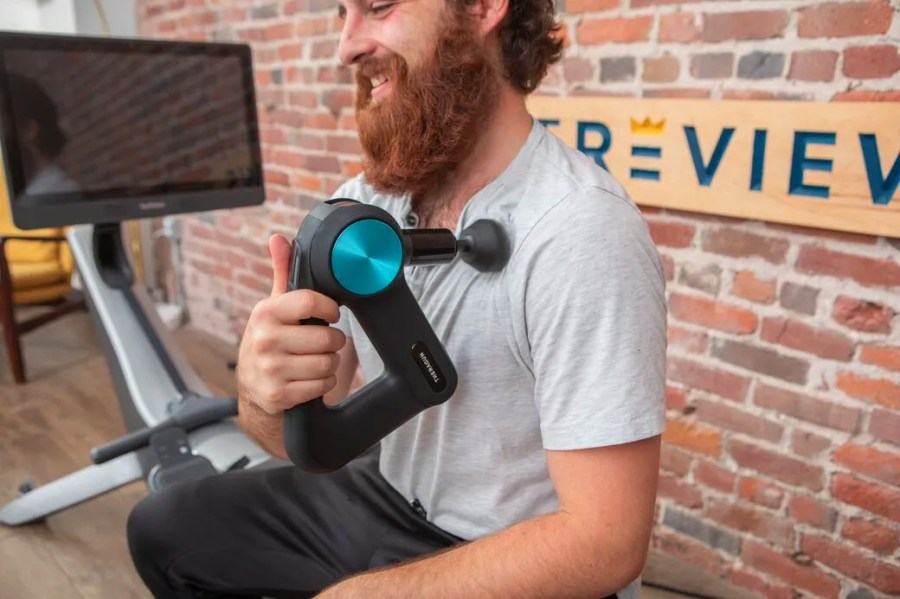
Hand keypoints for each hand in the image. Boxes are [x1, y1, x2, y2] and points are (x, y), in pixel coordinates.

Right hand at [236, 234, 345, 453]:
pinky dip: (323, 383)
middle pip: (328, 338)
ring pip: (328, 362)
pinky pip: (322, 385)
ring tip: (315, 359)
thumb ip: (282, 272)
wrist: (252, 389)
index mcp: (265, 313)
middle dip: (332, 342)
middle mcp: (265, 340)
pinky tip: (309, 378)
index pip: (310, 301)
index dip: (330, 308)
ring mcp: (271, 369)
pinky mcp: (279, 395)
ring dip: (329, 363)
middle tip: (321, 342)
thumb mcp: (273, 307)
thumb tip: (278, 238)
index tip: (331, 313)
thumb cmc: (270, 341)